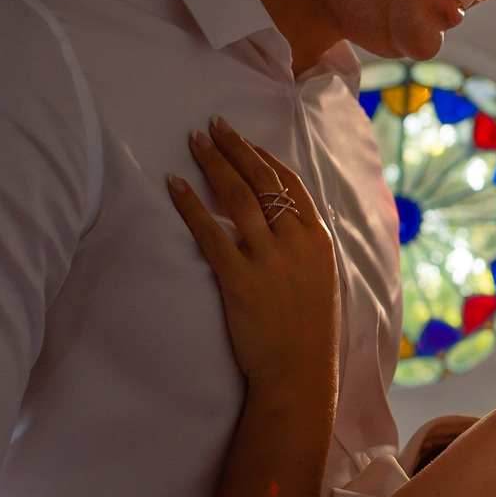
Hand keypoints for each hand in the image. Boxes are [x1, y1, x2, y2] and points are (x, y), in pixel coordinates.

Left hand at [167, 116, 339, 386]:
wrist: (299, 372)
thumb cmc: (309, 332)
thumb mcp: (320, 280)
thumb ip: (304, 247)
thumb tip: (282, 223)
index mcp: (318, 239)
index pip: (290, 184)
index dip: (265, 157)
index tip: (245, 141)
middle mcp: (295, 241)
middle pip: (262, 180)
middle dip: (236, 147)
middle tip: (214, 124)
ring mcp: (268, 258)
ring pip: (237, 197)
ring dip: (213, 164)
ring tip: (194, 142)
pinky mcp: (239, 278)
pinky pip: (210, 232)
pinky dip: (191, 205)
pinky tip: (174, 185)